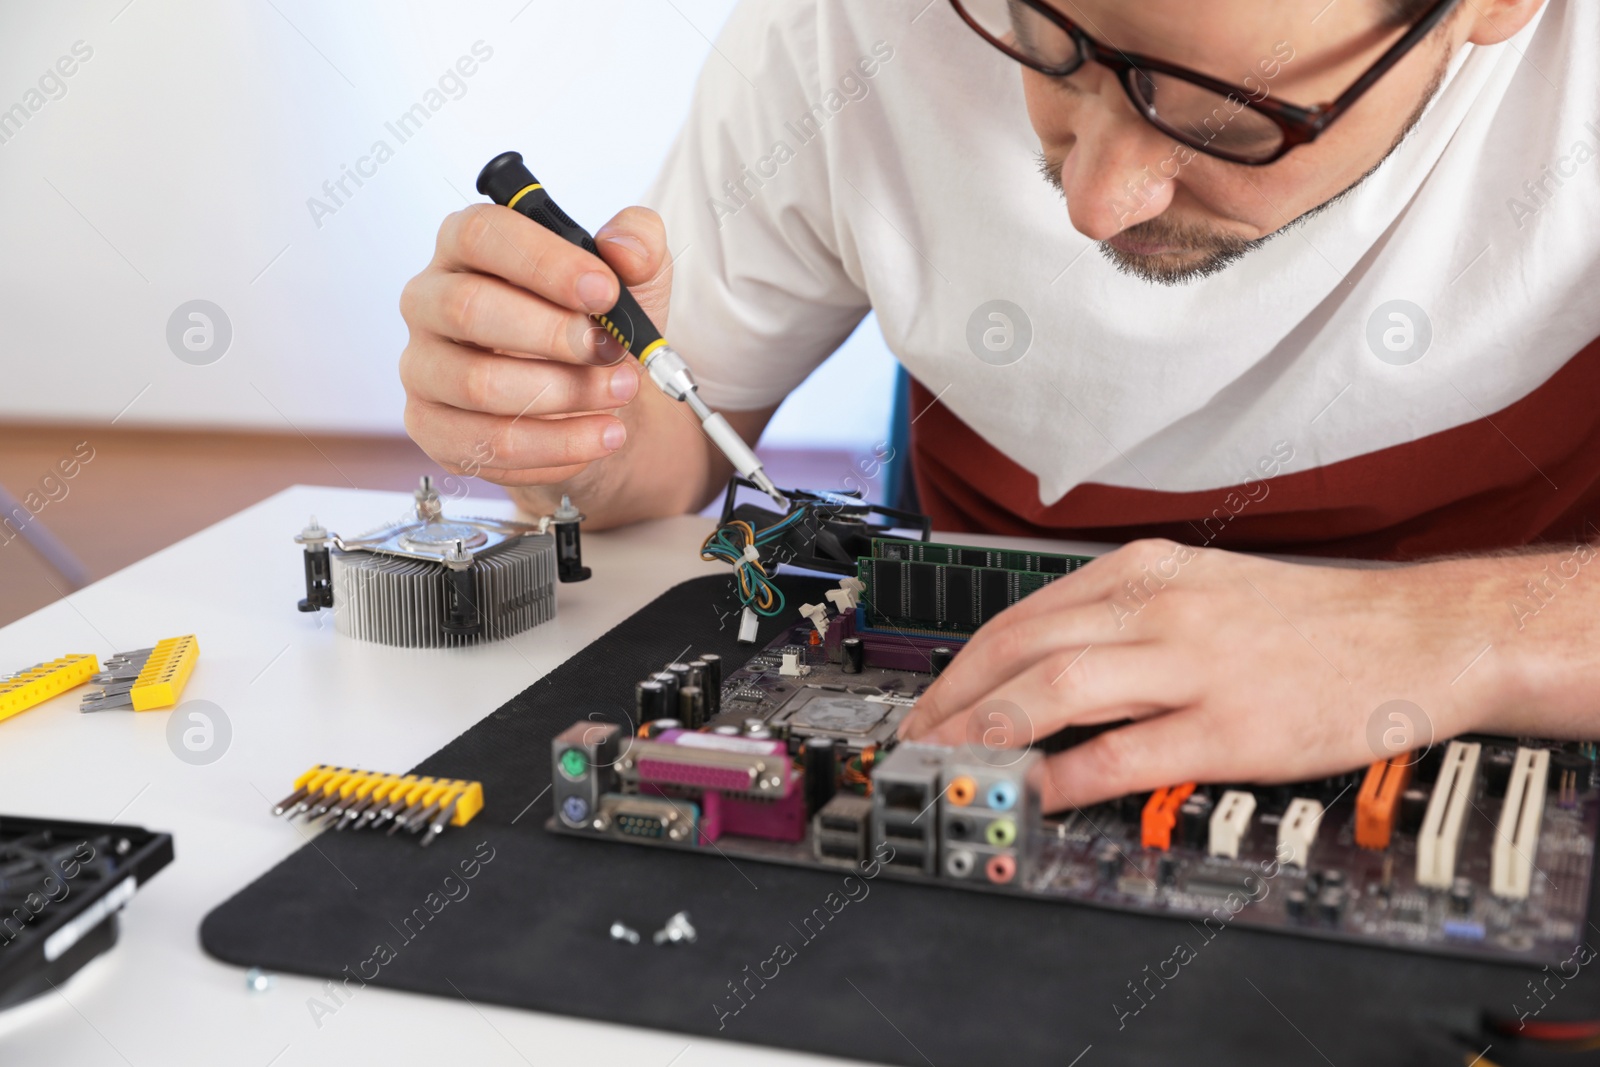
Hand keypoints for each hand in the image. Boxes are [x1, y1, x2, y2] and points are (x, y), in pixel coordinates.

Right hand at [399, 203, 671, 488]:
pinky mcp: (433, 428)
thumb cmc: (598, 326)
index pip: (481, 235)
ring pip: (477, 384)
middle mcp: (430, 301)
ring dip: (563, 394)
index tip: (604, 291)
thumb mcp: (633, 277)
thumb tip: (626, 248)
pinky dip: (555, 446)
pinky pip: (488, 443)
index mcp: (467, 246)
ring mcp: (423, 367)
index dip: (544, 263)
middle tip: (611, 350)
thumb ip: (638, 244)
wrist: (598, 400)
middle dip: (552, 335)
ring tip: (620, 392)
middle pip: (467, 309)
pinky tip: (597, 436)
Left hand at [897, 539, 1517, 811]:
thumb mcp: (1200, 586)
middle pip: (1023, 647)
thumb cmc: (1306, 618)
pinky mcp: (1231, 725)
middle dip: (956, 698)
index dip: (963, 664)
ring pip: (1060, 687)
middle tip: (920, 740)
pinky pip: (1129, 750)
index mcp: (1145, 571)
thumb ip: (1122, 615)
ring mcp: (1194, 665)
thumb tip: (1044, 661)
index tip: (932, 699)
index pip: (1023, 615)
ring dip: (991, 728)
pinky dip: (1071, 773)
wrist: (1415, 634)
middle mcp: (1159, 609)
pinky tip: (1040, 792)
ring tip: (955, 763)